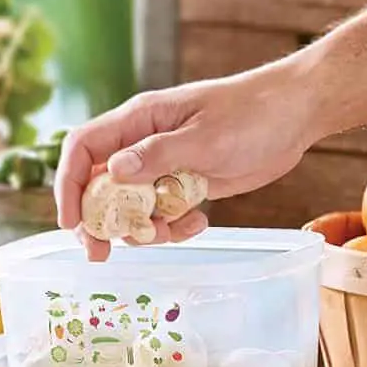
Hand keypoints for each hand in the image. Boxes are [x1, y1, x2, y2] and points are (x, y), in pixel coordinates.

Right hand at [55, 62, 317, 260]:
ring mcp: (161, 166)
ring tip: (170, 233)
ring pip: (128, 207)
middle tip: (98, 253)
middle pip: (98, 185)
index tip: (72, 221)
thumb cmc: (253, 113)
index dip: (68, 184)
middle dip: (96, 221)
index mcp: (138, 120)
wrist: (298, 115)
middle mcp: (141, 144)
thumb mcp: (205, 136)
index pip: (83, 149)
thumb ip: (157, 153)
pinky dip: (173, 228)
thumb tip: (113, 171)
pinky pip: (161, 214)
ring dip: (140, 229)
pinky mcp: (182, 185)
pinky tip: (199, 223)